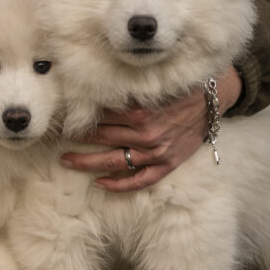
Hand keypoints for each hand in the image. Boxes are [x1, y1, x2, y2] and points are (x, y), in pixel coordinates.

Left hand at [61, 65, 241, 191]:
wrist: (213, 99)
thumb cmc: (179, 87)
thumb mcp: (152, 84)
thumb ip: (127, 90)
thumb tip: (94, 87)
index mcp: (140, 111)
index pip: (101, 116)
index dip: (80, 117)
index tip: (63, 118)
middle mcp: (146, 133)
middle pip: (102, 138)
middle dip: (77, 139)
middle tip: (56, 139)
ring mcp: (157, 151)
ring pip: (115, 161)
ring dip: (87, 162)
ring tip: (66, 161)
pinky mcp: (167, 164)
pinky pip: (141, 180)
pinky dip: (120, 185)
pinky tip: (101, 184)